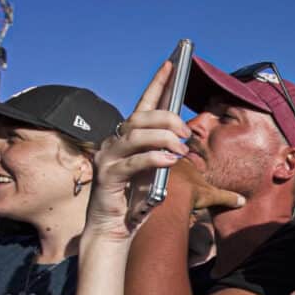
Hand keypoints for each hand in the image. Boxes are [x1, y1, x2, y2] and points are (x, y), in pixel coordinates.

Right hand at [88, 62, 239, 239]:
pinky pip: (133, 162)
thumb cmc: (135, 200)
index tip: (172, 64)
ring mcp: (108, 158)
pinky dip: (154, 159)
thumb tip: (183, 138)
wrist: (113, 230)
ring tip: (182, 149)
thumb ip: (163, 152)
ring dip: (164, 138)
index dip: (157, 83)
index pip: (143, 104)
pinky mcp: (107, 177)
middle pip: (141, 117)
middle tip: (186, 133)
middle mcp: (114, 143)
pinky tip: (171, 161)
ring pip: (136, 135)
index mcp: (127, 138)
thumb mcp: (154, 172)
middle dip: (167, 119)